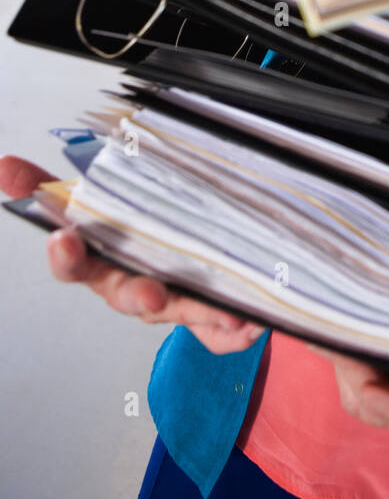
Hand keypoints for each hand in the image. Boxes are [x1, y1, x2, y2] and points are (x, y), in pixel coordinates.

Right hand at [0, 156, 265, 355]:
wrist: (209, 276)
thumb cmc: (153, 235)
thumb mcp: (115, 196)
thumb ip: (58, 183)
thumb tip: (2, 166)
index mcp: (106, 258)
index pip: (75, 256)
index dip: (65, 250)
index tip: (61, 236)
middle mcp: (135, 287)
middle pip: (123, 293)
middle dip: (137, 294)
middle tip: (148, 293)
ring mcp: (174, 306)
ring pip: (178, 312)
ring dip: (196, 311)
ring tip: (218, 310)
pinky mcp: (211, 323)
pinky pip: (223, 332)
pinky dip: (236, 329)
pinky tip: (252, 320)